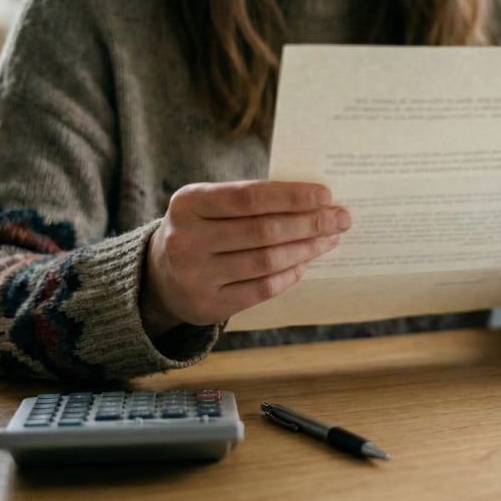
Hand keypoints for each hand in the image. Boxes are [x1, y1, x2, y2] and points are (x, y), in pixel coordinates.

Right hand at [140, 180, 349, 337]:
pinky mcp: (208, 305)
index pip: (250, 197)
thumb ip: (252, 201)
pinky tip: (306, 263)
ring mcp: (196, 276)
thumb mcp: (211, 206)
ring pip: (267, 261)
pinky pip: (262, 288)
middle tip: (340, 218)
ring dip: (306, 248)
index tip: (326, 195)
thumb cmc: (201, 230)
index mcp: (188, 203)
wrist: (160, 277)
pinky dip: (290, 274)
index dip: (292, 196)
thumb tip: (315, 201)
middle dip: (310, 223)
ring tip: (329, 238)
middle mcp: (188, 239)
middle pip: (263, 230)